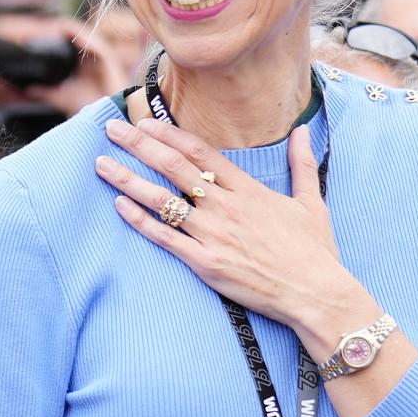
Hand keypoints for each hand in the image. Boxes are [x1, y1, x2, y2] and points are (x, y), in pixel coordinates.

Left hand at [22, 16, 127, 116]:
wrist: (104, 117)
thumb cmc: (89, 106)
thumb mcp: (61, 97)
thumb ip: (45, 92)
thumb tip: (28, 89)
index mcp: (84, 61)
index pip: (73, 41)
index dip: (60, 34)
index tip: (44, 32)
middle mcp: (94, 57)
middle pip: (81, 36)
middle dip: (66, 29)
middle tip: (51, 26)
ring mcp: (104, 58)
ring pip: (89, 38)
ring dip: (76, 31)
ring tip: (61, 27)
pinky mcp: (111, 62)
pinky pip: (100, 47)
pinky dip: (89, 41)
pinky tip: (77, 38)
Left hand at [99, 118, 364, 346]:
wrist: (316, 294)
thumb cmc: (314, 251)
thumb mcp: (312, 202)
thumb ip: (301, 163)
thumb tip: (303, 130)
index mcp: (249, 190)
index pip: (201, 153)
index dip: (169, 134)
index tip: (145, 121)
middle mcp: (226, 207)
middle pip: (174, 168)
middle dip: (139, 145)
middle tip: (112, 128)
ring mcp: (213, 235)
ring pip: (162, 200)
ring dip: (128, 179)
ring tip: (101, 164)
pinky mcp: (205, 263)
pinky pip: (164, 238)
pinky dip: (139, 220)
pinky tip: (118, 204)